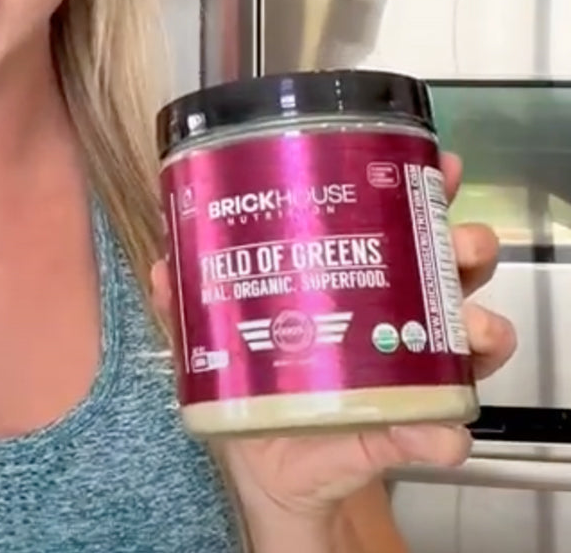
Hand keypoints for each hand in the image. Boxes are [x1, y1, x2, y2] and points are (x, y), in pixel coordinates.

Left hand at [151, 151, 516, 529]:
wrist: (270, 470)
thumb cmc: (256, 388)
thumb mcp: (218, 339)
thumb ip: (186, 306)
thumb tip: (159, 267)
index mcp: (354, 281)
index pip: (397, 225)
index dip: (423, 193)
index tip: (435, 167)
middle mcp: (393, 316)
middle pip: (447, 266)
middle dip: (463, 246)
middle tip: (460, 243)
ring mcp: (409, 369)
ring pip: (468, 332)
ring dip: (479, 325)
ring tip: (471, 326)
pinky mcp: (406, 430)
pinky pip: (442, 428)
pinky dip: (445, 431)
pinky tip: (442, 432)